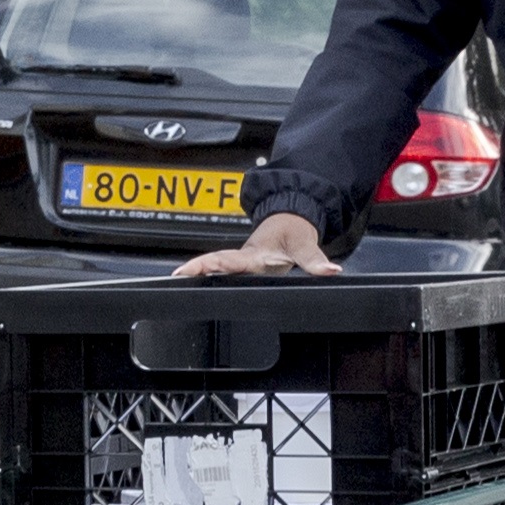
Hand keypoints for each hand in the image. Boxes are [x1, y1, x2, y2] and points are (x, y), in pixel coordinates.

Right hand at [175, 212, 338, 279]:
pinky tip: (195, 285)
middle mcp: (244, 259)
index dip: (204, 266)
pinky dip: (206, 275)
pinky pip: (222, 271)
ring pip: (214, 268)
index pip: (225, 261)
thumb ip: (316, 261)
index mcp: (254, 254)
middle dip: (193, 270)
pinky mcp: (243, 267)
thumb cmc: (294, 228)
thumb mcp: (305, 244)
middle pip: (213, 265)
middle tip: (174, 277)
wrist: (293, 219)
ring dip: (196, 273)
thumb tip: (330, 271)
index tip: (186, 270)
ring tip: (177, 282)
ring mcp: (241, 263)